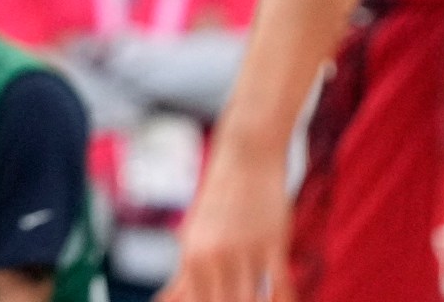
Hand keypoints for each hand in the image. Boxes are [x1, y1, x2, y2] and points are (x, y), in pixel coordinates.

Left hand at [161, 137, 296, 301]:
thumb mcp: (194, 239)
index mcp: (190, 258)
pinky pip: (280, 288)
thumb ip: (184, 279)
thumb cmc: (217, 203)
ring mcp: (243, 250)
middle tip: (236, 301)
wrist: (244, 156)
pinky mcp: (272, 243)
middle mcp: (212, 256)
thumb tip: (163, 301)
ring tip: (255, 300)